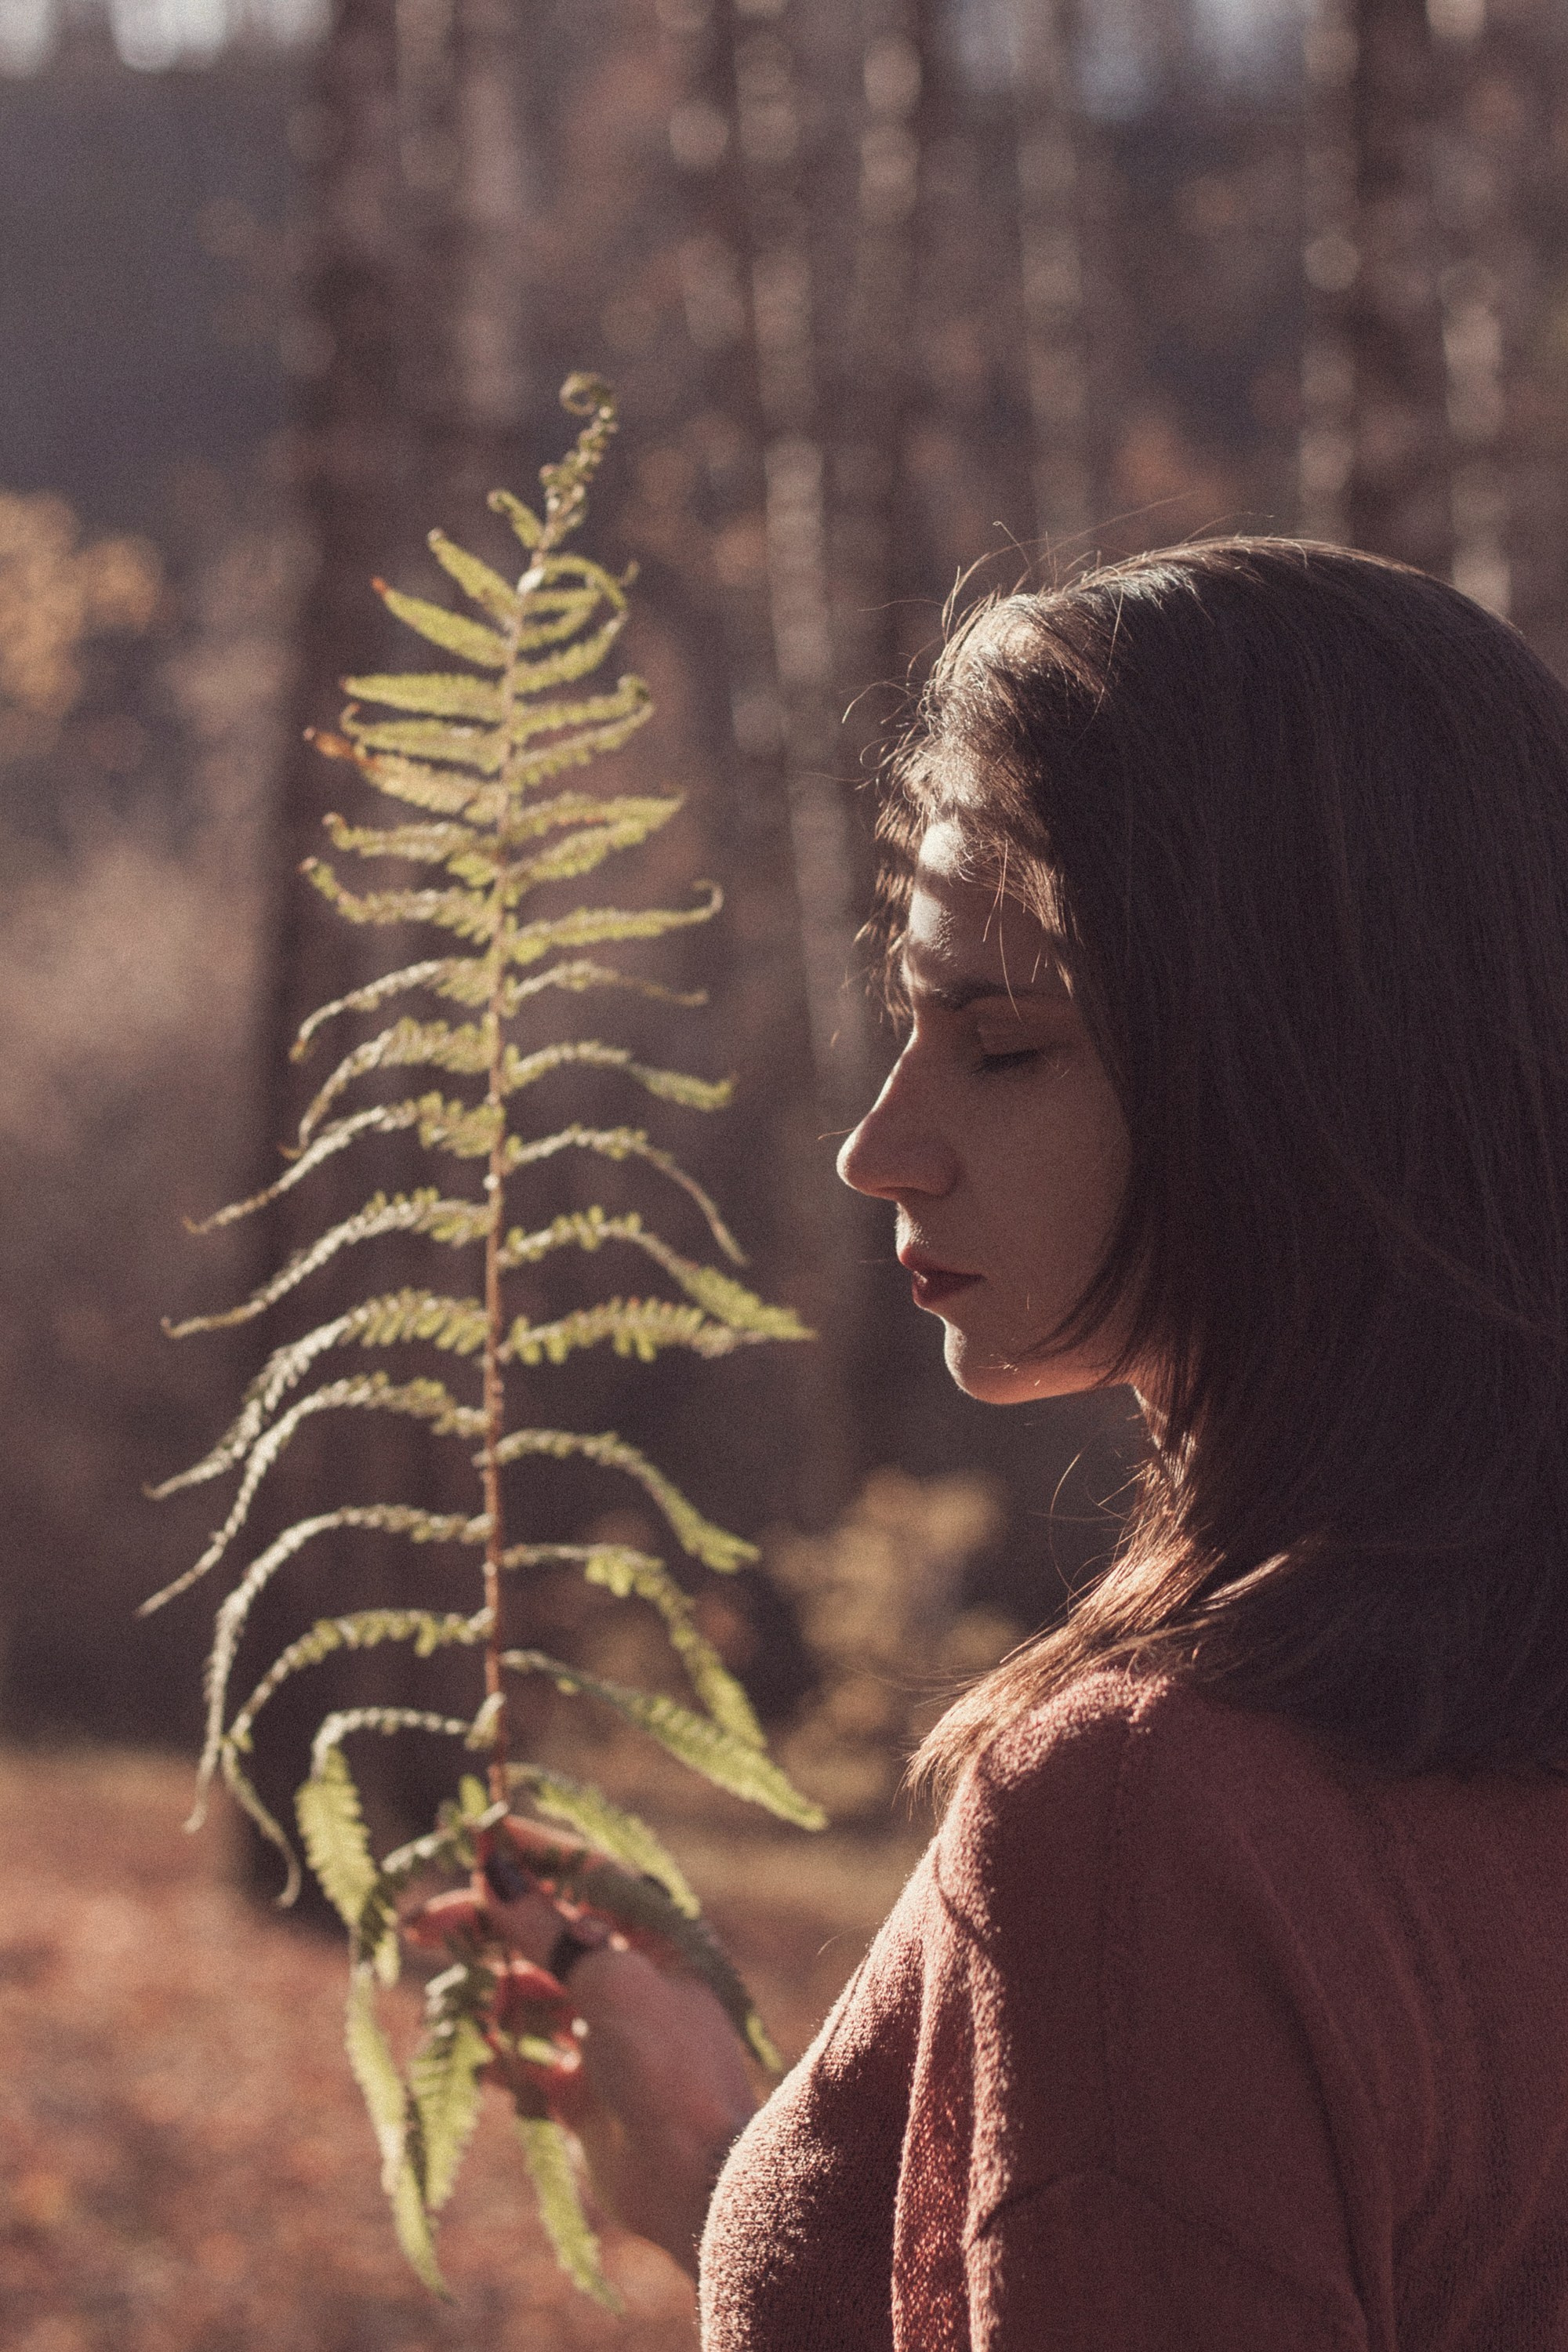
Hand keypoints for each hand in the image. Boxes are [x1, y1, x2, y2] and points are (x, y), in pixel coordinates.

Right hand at [404, 1826, 758, 2274]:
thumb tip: (495, 1871)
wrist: (695, 2183)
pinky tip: (475, 2053)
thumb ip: (547, 1930)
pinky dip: (498, 2053)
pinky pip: (527, 2059)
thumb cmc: (667, 2065)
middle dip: (488, 1924)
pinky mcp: (584, 2090)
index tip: (475, 1839)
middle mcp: (630, 1977)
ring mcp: (605, 2034)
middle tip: (422, 1924)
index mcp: (654, 1936)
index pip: (586, 1873)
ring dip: (489, 1990)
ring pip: (531, 1994)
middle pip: (547, 1932)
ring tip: (450, 1999)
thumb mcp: (609, 1983)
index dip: (532, 1853)